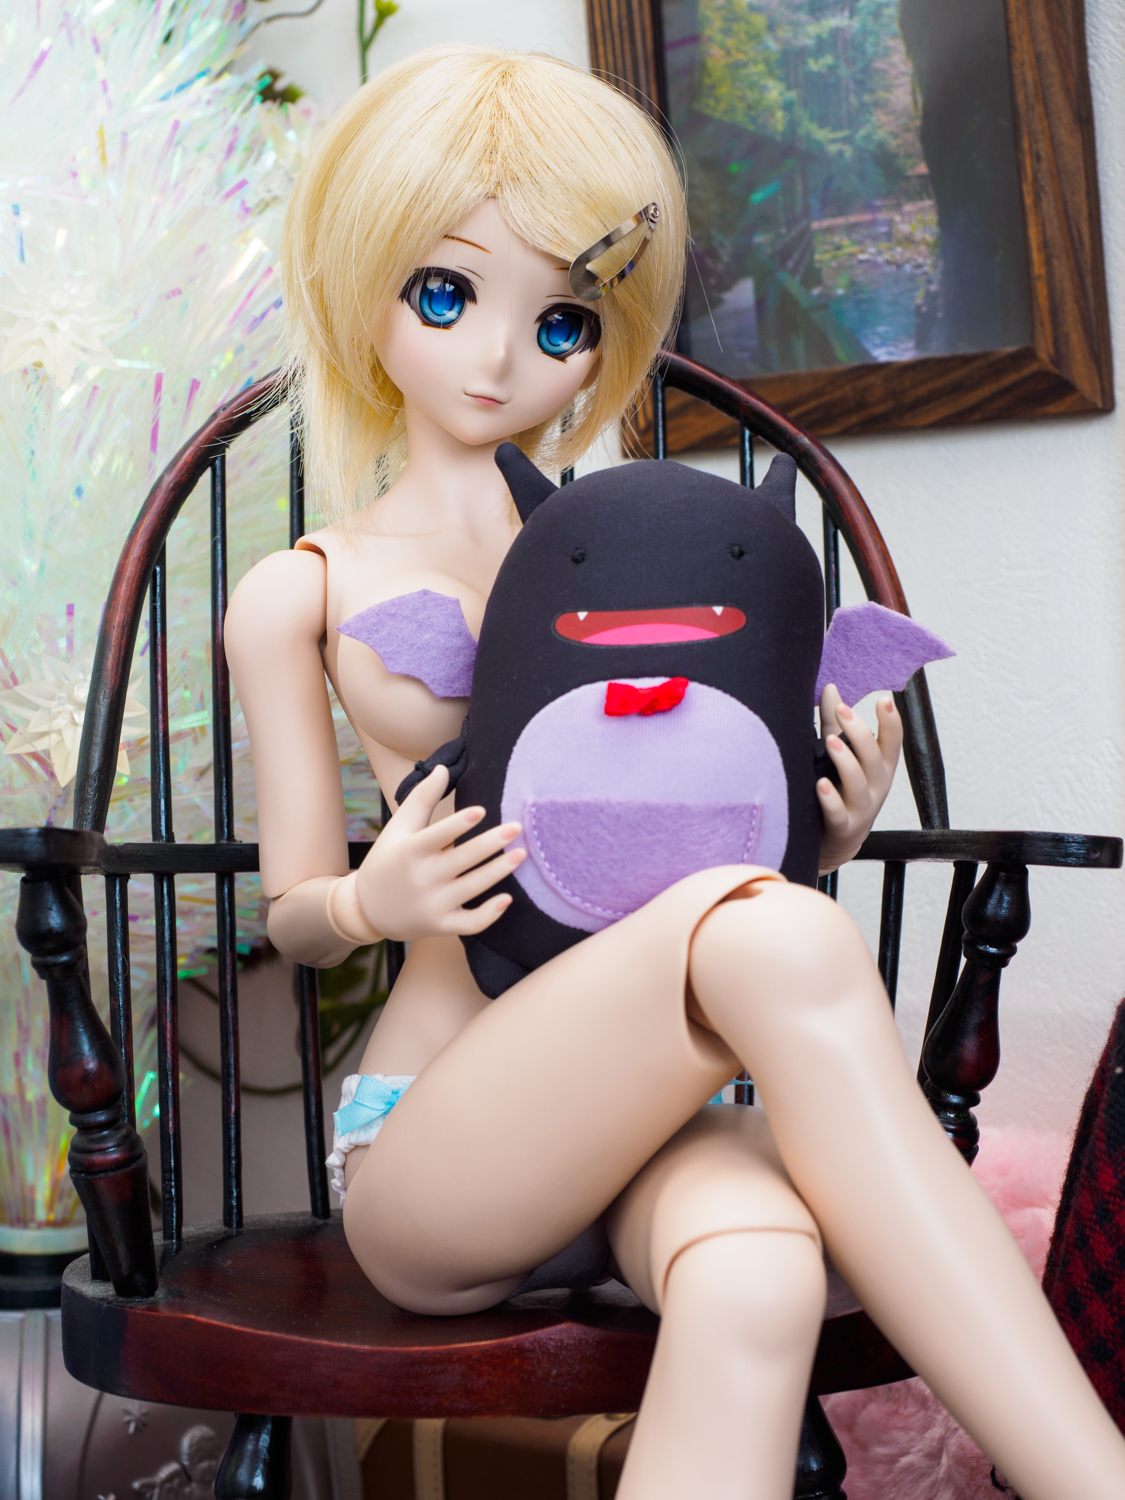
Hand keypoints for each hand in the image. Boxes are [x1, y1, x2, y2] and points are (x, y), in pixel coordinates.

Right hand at [354, 766, 524, 939]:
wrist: (367, 909)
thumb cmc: (388, 860)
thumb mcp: (399, 828)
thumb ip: (422, 797)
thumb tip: (443, 768)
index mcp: (410, 851)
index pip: (436, 835)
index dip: (457, 824)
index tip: (480, 810)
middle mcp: (421, 878)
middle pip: (461, 859)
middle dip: (491, 843)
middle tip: (517, 828)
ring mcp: (432, 905)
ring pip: (472, 888)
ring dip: (499, 872)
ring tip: (521, 854)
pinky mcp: (441, 925)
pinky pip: (470, 923)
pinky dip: (489, 914)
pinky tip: (507, 898)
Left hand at [816, 684, 901, 873]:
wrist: (835, 843)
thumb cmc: (839, 791)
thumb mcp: (841, 757)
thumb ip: (835, 725)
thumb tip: (831, 688)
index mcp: (880, 767)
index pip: (893, 742)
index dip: (891, 721)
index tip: (884, 699)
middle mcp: (877, 787)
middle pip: (875, 758)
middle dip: (860, 733)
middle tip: (842, 710)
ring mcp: (862, 809)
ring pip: (859, 783)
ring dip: (845, 761)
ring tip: (830, 741)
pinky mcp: (842, 827)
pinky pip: (838, 813)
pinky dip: (830, 799)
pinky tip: (819, 784)